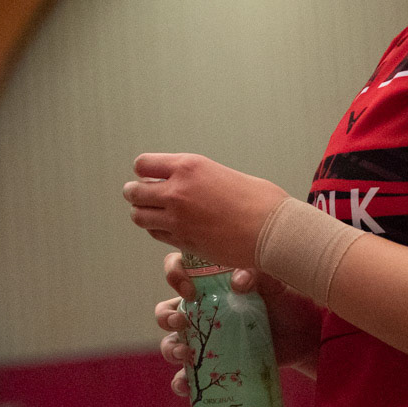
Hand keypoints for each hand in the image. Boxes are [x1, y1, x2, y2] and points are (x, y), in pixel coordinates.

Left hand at [122, 153, 286, 267]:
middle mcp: (177, 191)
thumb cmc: (259, 200)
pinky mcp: (183, 242)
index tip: (148, 175)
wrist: (273, 230)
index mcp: (188, 166)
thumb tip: (186, 183)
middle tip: (142, 196)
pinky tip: (168, 228)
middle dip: (136, 194)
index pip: (143, 164)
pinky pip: (156, 235)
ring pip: (139, 216)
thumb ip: (197, 177)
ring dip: (143, 213)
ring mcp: (177, 219)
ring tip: (152, 213)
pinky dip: (157, 231)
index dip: (144, 171)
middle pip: (134, 191)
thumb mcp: (222, 173)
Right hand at [155, 252, 321, 391]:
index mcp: (209, 282)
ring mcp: (206, 339)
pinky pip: (188, 376)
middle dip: (166, 317)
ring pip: (172, 343)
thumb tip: (238, 281)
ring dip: (171, 349)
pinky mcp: (214, 364)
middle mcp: (201, 309)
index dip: (173, 275)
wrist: (305, 336)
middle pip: (166, 310)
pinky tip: (186, 385)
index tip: (189, 289)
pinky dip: (181, 382)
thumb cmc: (287, 301)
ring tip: (186, 354)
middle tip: (182, 321)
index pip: (177, 270)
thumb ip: (256, 273)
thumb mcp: (274, 280)